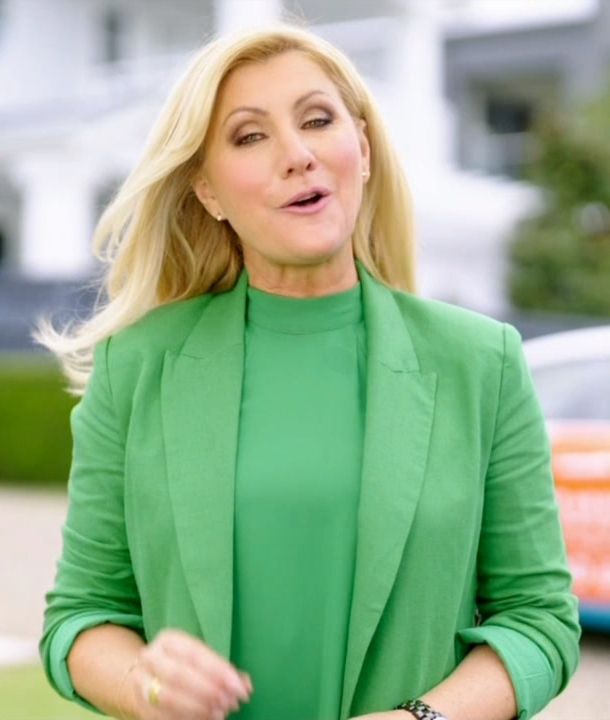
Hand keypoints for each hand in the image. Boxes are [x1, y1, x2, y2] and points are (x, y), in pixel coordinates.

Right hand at [122, 628, 252, 719]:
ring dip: (198, 708)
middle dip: (208, 691)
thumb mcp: (200, 660)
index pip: (195, 654)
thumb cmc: (183, 666)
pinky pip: (163, 716)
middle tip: (230, 703)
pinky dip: (187, 719)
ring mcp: (141, 682)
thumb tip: (245, 684)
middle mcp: (151, 657)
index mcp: (169, 640)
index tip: (239, 687)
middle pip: (180, 675)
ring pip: (169, 697)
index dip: (219, 671)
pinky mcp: (140, 706)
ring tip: (220, 714)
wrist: (146, 676)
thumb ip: (222, 670)